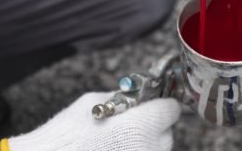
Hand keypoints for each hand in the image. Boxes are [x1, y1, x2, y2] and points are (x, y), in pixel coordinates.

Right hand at [2, 92, 180, 150]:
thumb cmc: (69, 132)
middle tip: (131, 123)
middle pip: (167, 132)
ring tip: (119, 140)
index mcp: (142, 125)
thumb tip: (139, 95)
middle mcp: (149, 148)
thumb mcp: (97, 102)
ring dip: (145, 142)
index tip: (153, 104)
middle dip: (153, 126)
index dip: (161, 104)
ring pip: (156, 149)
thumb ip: (125, 98)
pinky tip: (115, 150)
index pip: (171, 109)